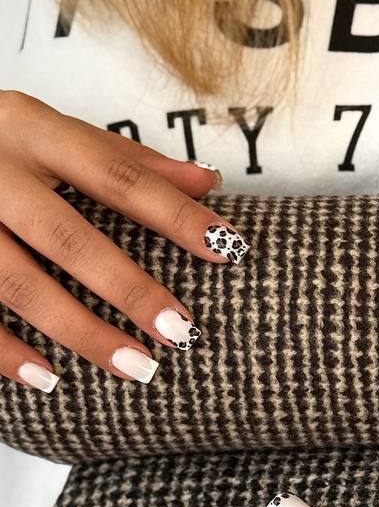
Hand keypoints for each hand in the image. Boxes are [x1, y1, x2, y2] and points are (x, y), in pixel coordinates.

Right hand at [0, 90, 248, 391]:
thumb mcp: (51, 131)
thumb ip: (126, 159)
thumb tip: (209, 182)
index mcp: (32, 129)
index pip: (117, 174)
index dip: (174, 213)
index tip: (228, 248)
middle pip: (66, 235)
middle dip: (127, 288)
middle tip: (182, 333)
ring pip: (16, 281)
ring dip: (78, 331)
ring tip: (136, 369)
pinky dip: (4, 350)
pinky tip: (47, 378)